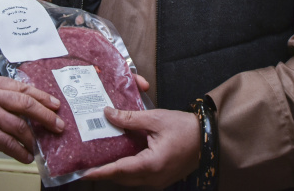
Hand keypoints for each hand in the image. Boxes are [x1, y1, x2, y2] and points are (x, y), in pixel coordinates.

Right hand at [0, 72, 62, 163]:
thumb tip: (23, 106)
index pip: (21, 87)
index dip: (41, 96)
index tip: (54, 104)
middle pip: (25, 102)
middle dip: (45, 115)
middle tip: (57, 124)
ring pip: (19, 125)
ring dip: (31, 138)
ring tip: (37, 145)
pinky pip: (9, 142)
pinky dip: (20, 151)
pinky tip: (25, 156)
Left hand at [83, 107, 199, 187]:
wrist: (210, 137)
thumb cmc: (186, 128)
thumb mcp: (156, 119)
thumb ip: (130, 118)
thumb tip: (107, 113)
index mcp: (151, 164)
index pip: (119, 170)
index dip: (100, 172)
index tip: (83, 173)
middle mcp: (154, 178)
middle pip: (122, 178)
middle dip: (104, 172)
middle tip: (87, 164)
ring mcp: (159, 181)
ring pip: (130, 179)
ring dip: (116, 171)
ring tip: (100, 160)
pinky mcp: (162, 178)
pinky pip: (140, 177)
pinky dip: (128, 170)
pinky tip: (120, 158)